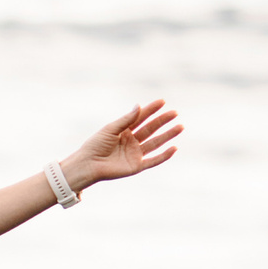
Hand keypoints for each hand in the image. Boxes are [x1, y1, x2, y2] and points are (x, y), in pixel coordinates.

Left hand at [65, 101, 182, 189]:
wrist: (87, 165)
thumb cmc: (95, 145)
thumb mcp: (110, 129)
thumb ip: (126, 119)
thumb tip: (139, 106)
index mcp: (124, 131)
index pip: (141, 118)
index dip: (151, 110)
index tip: (162, 101)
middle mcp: (131, 142)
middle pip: (150, 129)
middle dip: (163, 121)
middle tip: (174, 113)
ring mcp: (135, 154)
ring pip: (155, 143)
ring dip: (167, 135)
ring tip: (180, 127)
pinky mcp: (136, 166)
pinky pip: (153, 160)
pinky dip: (164, 155)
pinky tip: (174, 148)